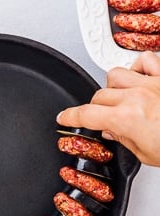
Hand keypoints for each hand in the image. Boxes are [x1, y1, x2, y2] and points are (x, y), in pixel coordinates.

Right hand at [56, 51, 159, 165]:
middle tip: (102, 118)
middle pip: (99, 95)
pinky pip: (145, 60)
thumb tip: (110, 130)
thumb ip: (123, 138)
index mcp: (127, 119)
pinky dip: (139, 67)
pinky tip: (140, 77)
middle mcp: (137, 97)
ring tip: (121, 98)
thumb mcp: (146, 155)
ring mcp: (153, 83)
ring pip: (116, 74)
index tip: (64, 117)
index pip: (86, 115)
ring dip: (114, 86)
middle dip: (95, 108)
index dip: (70, 116)